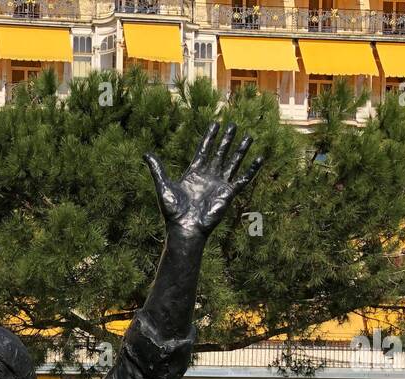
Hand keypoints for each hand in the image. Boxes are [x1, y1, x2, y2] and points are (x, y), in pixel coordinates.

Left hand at [145, 122, 261, 238]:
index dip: (209, 137)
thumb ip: (157, 169)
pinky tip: (260, 158)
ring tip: (248, 136)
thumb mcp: (163, 186)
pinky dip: (252, 169)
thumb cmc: (173, 211)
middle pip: (220, 153)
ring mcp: (219, 184)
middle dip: (226, 139)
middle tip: (233, 124)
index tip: (215, 123)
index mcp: (194, 173)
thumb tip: (145, 154)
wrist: (185, 228)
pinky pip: (243, 179)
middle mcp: (208, 176)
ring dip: (240, 150)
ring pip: (233, 162)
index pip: (204, 150)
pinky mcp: (228, 193)